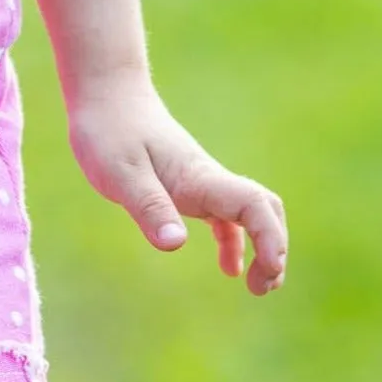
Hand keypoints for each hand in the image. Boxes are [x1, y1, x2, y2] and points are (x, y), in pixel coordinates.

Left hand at [67, 71, 287, 294]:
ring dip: (262, 247)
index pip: (253, 205)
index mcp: (199, 177)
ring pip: (250, 214)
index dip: (270, 238)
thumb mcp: (121, 173)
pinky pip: (224, 216)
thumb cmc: (109, 130)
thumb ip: (149, 207)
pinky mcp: (188, 186)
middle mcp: (208, 179)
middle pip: (264, 210)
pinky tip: (229, 269)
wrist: (106, 93)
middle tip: (264, 288)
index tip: (270, 270)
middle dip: (275, 248)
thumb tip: (175, 244)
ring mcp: (202, 182)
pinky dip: (235, 242)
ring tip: (258, 286)